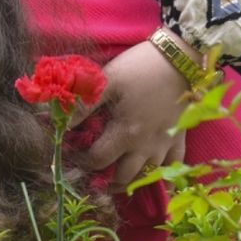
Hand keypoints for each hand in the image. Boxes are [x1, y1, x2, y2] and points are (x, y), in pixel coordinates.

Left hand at [75, 38, 190, 190]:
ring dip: (129, 181)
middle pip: (123, 177)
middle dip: (103, 180)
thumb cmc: (140, 68)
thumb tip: (61, 123)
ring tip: (113, 180)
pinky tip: (153, 182)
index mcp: (126, 133)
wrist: (180, 58)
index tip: (72, 155)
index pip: (99, 160)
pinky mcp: (180, 137)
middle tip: (90, 174)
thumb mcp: (106, 81)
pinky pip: (174, 167)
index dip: (82, 162)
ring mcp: (165, 144)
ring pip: (147, 176)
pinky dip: (163, 178)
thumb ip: (84, 104)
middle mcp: (146, 146)